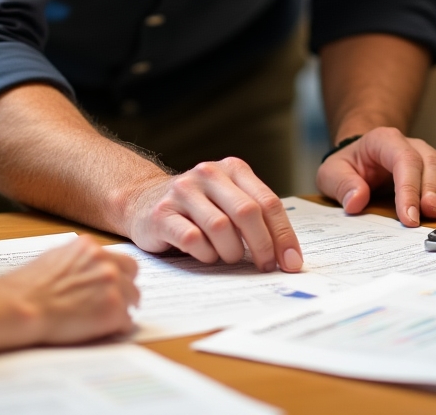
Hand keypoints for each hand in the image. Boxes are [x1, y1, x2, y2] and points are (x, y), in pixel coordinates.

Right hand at [0, 236, 138, 354]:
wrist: (22, 306)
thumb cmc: (28, 287)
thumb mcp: (55, 258)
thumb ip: (78, 260)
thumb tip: (86, 268)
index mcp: (90, 247)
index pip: (120, 259)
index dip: (119, 275)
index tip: (116, 286)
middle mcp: (105, 261)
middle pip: (132, 275)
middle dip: (125, 289)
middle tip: (117, 304)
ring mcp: (111, 284)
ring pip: (132, 297)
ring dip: (122, 309)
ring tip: (106, 320)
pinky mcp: (112, 309)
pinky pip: (126, 321)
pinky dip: (116, 328)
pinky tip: (102, 331)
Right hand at [126, 157, 302, 272]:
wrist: (144, 201)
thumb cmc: (197, 208)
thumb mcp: (228, 200)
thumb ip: (256, 217)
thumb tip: (288, 255)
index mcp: (232, 169)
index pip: (267, 202)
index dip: (283, 235)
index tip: (292, 262)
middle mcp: (208, 174)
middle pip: (247, 212)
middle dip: (262, 246)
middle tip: (266, 267)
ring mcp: (183, 191)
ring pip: (221, 227)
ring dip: (230, 252)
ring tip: (228, 256)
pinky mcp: (162, 213)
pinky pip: (193, 240)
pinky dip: (205, 254)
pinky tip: (205, 254)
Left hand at [316, 127, 435, 225]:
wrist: (359, 158)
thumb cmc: (347, 166)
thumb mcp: (331, 173)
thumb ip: (341, 184)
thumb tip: (356, 200)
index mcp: (383, 140)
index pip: (402, 159)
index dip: (408, 188)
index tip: (408, 216)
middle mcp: (409, 144)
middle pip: (426, 162)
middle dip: (428, 191)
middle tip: (425, 218)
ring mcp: (425, 153)